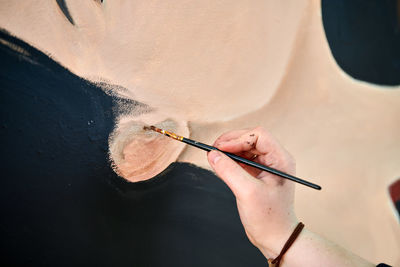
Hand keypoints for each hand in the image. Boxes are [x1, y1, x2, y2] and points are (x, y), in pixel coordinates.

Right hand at [207, 127, 297, 257]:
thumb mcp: (248, 193)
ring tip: (214, 157)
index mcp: (280, 159)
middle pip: (250, 139)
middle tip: (213, 150)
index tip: (221, 148)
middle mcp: (274, 159)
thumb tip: (213, 154)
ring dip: (229, 151)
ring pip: (244, 148)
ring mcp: (265, 167)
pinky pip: (241, 160)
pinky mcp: (256, 175)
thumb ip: (229, 171)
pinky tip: (220, 165)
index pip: (259, 136)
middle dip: (231, 142)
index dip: (238, 138)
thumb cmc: (269, 218)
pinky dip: (230, 160)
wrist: (275, 238)